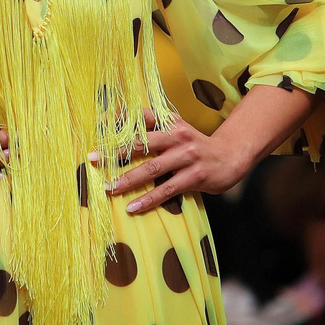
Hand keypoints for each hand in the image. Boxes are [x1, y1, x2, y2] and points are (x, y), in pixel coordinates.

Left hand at [98, 110, 252, 214]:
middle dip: (114, 152)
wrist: (231, 156)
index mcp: (170, 122)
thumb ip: (154, 130)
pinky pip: (167, 189)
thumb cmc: (196, 146)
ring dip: (128, 179)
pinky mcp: (195, 176)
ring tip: (109, 188)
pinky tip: (133, 207)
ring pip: (152, 168)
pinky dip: (148, 199)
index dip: (119, 120)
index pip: (141, 116)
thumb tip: (120, 137)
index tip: (97, 126)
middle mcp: (177, 136)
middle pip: (141, 142)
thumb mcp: (177, 131)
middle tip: (93, 159)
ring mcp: (187, 156)